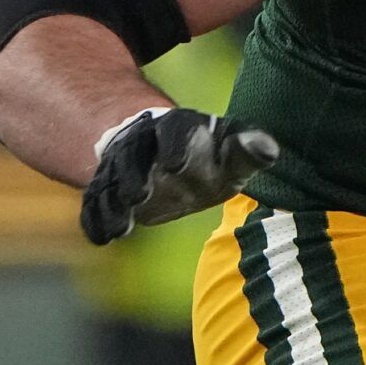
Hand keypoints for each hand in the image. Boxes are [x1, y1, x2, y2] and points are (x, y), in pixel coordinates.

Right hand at [80, 108, 278, 244]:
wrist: (174, 157)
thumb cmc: (213, 153)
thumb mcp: (234, 148)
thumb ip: (249, 149)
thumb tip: (269, 149)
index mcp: (178, 126)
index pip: (174, 129)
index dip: (174, 145)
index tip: (177, 165)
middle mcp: (143, 143)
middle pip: (132, 154)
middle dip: (133, 175)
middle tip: (139, 196)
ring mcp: (121, 167)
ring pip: (109, 180)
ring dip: (113, 203)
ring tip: (122, 228)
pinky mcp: (108, 190)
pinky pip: (95, 203)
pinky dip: (97, 219)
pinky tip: (103, 238)